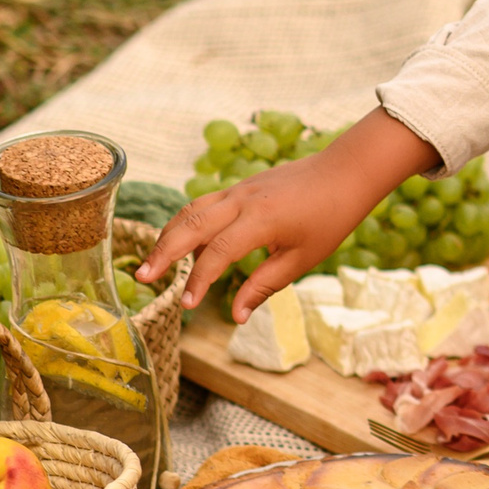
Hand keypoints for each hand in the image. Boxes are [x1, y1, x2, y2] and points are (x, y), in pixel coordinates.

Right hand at [137, 107, 436, 320]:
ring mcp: (239, 189)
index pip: (217, 253)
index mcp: (261, 220)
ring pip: (191, 209)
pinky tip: (187, 247)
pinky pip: (204, 204)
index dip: (198, 281)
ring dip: (169, 235)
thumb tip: (236, 317)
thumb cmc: (331, 217)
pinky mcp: (240, 187)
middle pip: (190, 224)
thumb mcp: (303, 258)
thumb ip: (265, 285)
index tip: (186, 306)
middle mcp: (243, 200)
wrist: (346, 171)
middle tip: (142, 278)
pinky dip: (188, 223)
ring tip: (154, 263)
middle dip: (163, 252)